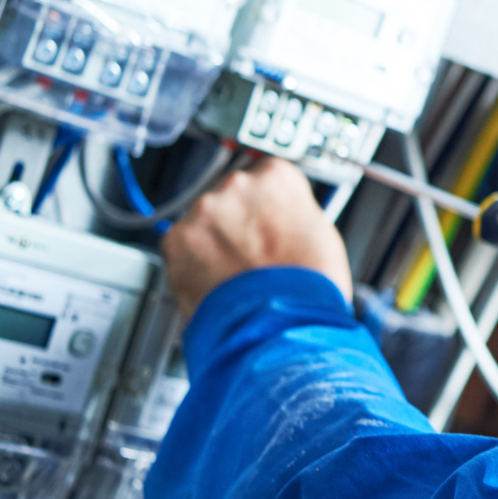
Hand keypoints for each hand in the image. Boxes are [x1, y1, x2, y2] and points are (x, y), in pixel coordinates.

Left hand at [162, 156, 352, 314]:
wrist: (281, 324)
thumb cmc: (308, 286)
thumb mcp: (321, 234)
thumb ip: (293, 213)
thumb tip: (282, 218)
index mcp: (278, 176)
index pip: (266, 174)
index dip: (266, 203)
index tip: (265, 218)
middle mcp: (237, 184)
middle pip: (230, 194)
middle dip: (237, 220)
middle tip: (252, 251)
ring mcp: (204, 210)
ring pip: (204, 220)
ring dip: (213, 240)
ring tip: (234, 272)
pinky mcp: (177, 239)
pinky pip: (181, 246)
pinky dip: (192, 262)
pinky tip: (216, 281)